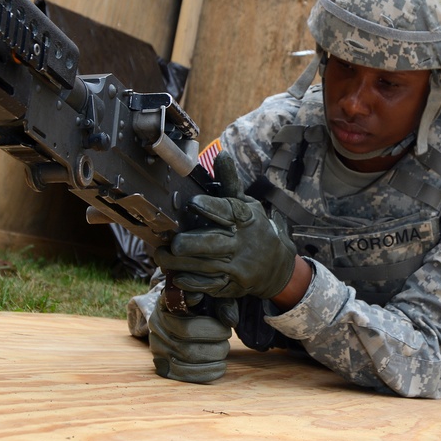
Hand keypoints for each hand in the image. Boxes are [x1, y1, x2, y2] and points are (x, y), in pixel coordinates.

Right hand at [147, 295, 236, 383]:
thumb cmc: (198, 305)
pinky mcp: (161, 364)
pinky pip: (183, 374)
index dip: (209, 330)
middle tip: (226, 342)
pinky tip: (220, 367)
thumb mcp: (209, 297)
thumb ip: (223, 304)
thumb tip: (231, 321)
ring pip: (186, 360)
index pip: (187, 324)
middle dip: (214, 346)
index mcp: (167, 306)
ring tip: (223, 352)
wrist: (177, 316)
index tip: (226, 331)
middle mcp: (157, 327)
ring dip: (211, 359)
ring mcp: (157, 347)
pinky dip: (206, 372)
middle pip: (187, 345)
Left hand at [155, 152, 296, 299]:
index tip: (192, 203)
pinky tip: (176, 275)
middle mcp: (242, 244)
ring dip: (178, 263)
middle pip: (212, 243)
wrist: (278, 268)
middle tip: (172, 241)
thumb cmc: (256, 230)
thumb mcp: (249, 205)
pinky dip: (189, 281)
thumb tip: (221, 154)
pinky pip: (206, 286)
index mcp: (246, 220)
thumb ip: (230, 184)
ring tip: (161, 255)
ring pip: (203, 266)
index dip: (210, 207)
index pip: (229, 211)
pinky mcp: (230, 286)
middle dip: (188, 243)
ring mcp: (237, 268)